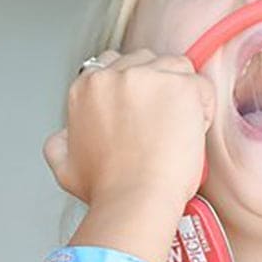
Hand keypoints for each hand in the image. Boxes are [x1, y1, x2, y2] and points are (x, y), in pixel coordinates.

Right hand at [43, 48, 213, 209]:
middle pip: (145, 61)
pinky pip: (201, 85)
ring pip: (174, 68)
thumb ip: (59, 143)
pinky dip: (202, 108)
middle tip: (159, 123)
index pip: (113, 65)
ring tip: (175, 129)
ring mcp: (147, 77)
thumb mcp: (64, 166)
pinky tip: (190, 133)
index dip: (130, 90)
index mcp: (85, 89)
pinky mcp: (180, 86)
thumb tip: (62, 135)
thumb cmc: (106, 188)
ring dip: (179, 94)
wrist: (134, 199)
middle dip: (155, 87)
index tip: (138, 111)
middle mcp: (112, 76)